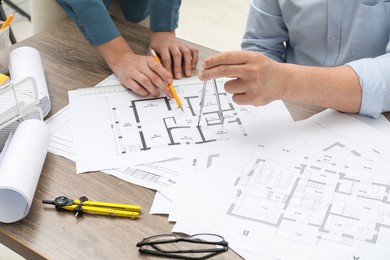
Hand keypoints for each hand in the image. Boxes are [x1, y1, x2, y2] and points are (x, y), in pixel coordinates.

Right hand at [97, 36, 172, 96]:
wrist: (121, 60)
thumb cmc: (138, 63)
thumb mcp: (148, 62)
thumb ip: (158, 69)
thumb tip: (169, 80)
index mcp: (147, 60)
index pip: (157, 67)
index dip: (165, 74)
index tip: (170, 82)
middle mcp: (140, 65)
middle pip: (153, 77)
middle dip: (163, 86)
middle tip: (169, 93)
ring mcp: (133, 72)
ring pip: (145, 82)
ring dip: (153, 90)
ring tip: (157, 94)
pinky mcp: (127, 80)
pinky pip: (136, 88)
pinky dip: (143, 92)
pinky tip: (147, 93)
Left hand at [150, 32, 198, 78]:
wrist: (162, 33)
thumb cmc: (156, 46)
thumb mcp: (151, 51)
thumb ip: (154, 60)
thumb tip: (157, 73)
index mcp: (163, 46)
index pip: (166, 58)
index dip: (168, 68)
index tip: (168, 77)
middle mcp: (173, 44)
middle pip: (177, 55)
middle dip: (178, 67)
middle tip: (179, 77)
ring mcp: (181, 44)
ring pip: (186, 53)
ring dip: (188, 64)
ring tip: (188, 74)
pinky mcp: (187, 45)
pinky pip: (194, 51)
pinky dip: (195, 59)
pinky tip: (193, 67)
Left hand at [199, 51, 361, 113]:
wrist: (284, 81)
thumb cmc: (264, 69)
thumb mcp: (252, 59)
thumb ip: (233, 61)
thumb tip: (209, 64)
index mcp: (251, 58)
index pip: (227, 58)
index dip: (212, 61)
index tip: (203, 65)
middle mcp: (252, 70)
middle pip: (223, 71)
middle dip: (209, 74)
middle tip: (201, 76)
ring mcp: (254, 85)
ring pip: (228, 87)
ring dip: (231, 86)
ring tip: (244, 84)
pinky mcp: (254, 99)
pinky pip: (235, 98)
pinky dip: (238, 96)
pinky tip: (249, 92)